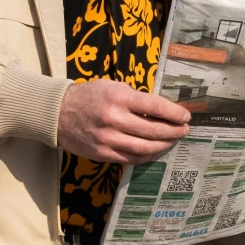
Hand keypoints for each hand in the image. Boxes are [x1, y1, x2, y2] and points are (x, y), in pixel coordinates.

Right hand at [58, 77, 191, 161]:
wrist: (58, 113)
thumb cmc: (89, 96)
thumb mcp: (112, 86)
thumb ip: (135, 98)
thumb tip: (161, 110)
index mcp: (118, 98)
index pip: (155, 106)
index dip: (174, 113)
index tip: (186, 116)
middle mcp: (114, 119)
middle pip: (153, 130)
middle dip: (174, 131)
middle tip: (184, 130)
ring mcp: (108, 139)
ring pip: (145, 148)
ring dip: (164, 145)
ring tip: (173, 141)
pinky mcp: (103, 154)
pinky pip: (132, 158)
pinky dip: (148, 155)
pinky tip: (156, 150)